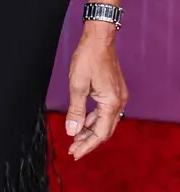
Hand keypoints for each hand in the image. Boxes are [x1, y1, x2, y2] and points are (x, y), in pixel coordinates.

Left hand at [65, 24, 127, 160]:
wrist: (99, 38)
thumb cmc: (88, 57)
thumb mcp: (77, 85)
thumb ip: (75, 111)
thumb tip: (71, 131)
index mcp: (111, 103)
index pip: (100, 133)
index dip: (87, 145)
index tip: (74, 153)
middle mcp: (119, 102)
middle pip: (104, 130)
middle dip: (89, 141)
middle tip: (73, 150)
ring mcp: (118, 96)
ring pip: (105, 121)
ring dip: (91, 131)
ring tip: (76, 138)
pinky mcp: (114, 91)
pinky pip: (105, 111)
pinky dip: (94, 119)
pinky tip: (84, 122)